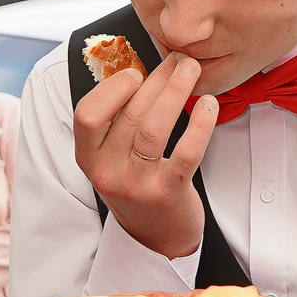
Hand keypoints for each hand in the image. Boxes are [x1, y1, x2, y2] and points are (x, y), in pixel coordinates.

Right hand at [71, 53, 217, 260]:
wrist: (157, 238)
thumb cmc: (138, 184)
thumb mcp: (114, 156)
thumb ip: (118, 119)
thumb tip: (142, 67)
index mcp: (88, 157)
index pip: (87, 114)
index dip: (112, 88)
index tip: (137, 71)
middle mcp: (106, 172)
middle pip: (130, 114)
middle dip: (157, 79)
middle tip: (179, 59)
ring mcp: (136, 185)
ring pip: (154, 128)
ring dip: (176, 92)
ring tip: (191, 71)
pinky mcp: (167, 194)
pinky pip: (186, 152)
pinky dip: (200, 124)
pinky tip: (209, 105)